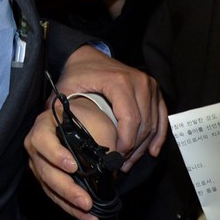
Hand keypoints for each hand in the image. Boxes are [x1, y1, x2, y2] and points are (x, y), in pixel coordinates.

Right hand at [24, 97, 118, 219]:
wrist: (83, 119)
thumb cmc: (89, 119)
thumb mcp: (98, 124)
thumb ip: (101, 144)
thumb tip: (109, 172)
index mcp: (44, 126)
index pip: (42, 140)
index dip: (55, 154)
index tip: (73, 167)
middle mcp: (36, 145)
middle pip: (45, 170)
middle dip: (66, 188)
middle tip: (85, 202)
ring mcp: (39, 163)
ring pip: (49, 187)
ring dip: (69, 203)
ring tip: (89, 214)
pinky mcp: (45, 178)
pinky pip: (55, 195)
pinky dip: (71, 207)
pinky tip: (87, 217)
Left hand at [54, 45, 166, 170]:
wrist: (86, 55)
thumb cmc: (76, 72)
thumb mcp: (65, 88)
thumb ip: (61, 109)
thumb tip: (57, 134)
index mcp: (119, 82)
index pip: (129, 119)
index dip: (124, 143)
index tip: (113, 157)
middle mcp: (139, 81)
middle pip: (143, 124)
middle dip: (133, 149)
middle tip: (120, 165)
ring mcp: (149, 85)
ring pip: (153, 123)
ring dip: (144, 146)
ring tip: (129, 162)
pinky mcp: (154, 89)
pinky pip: (162, 116)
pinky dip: (158, 135)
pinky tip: (152, 151)